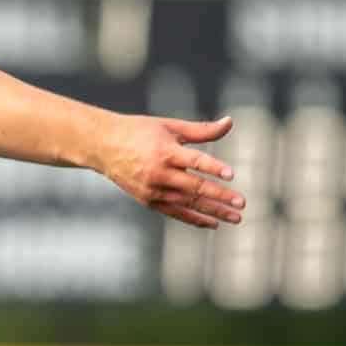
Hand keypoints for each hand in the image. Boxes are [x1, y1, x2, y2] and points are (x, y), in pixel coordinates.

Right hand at [95, 114, 243, 227]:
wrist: (104, 146)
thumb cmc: (140, 132)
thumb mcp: (169, 126)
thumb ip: (201, 129)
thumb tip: (229, 122)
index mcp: (165, 151)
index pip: (194, 161)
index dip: (214, 167)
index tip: (231, 174)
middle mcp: (159, 173)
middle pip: (195, 187)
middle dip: (220, 196)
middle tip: (241, 203)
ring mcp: (153, 190)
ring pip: (188, 204)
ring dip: (213, 212)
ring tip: (235, 217)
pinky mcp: (148, 201)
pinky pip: (175, 212)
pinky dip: (194, 219)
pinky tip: (213, 223)